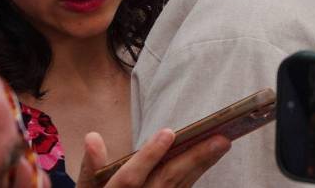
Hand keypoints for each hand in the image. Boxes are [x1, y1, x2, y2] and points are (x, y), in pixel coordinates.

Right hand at [76, 129, 229, 187]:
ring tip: (223, 143)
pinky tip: (212, 155)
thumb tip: (92, 137)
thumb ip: (91, 166)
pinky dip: (198, 172)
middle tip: (219, 138)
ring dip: (203, 164)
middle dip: (193, 159)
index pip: (130, 178)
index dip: (148, 155)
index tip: (168, 132)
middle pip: (167, 181)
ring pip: (181, 185)